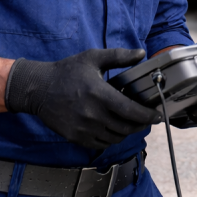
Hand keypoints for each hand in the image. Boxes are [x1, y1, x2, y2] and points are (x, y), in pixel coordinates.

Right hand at [5, 48, 159, 149]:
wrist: (38, 88)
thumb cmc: (66, 71)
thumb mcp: (92, 58)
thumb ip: (119, 56)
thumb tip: (141, 53)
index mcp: (99, 94)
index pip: (131, 111)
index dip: (148, 116)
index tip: (158, 115)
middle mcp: (92, 114)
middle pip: (126, 127)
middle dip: (140, 124)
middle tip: (147, 119)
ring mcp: (83, 128)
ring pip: (114, 138)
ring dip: (126, 132)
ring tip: (130, 123)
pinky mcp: (75, 137)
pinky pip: (100, 144)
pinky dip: (111, 139)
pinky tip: (113, 129)